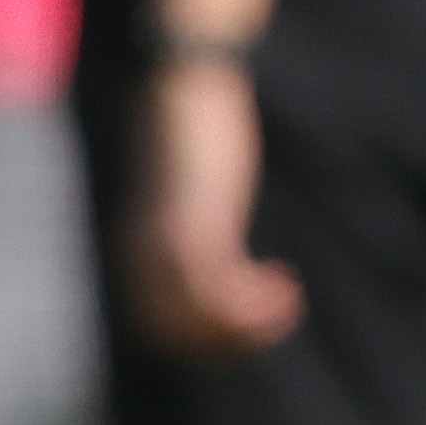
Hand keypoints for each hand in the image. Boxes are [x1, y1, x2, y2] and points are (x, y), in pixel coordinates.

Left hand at [128, 60, 302, 356]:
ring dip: (245, 327)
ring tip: (287, 307)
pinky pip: (217, 288)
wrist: (182, 84)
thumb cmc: (190, 134)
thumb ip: (193, 222)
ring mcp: (168, 243)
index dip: (205, 339)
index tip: (249, 325)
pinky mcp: (196, 224)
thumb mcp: (190, 188)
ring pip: (196, 316)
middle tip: (274, 323)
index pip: (159, 325)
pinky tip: (284, 287)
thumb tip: (211, 251)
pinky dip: (251, 303)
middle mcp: (144, 256)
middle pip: (172, 330)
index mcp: (138, 252)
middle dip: (225, 340)